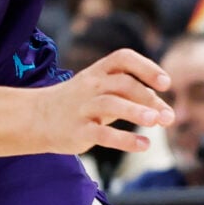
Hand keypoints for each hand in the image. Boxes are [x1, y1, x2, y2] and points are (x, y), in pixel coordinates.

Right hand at [30, 48, 171, 155]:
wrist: (36, 118)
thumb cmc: (79, 104)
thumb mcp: (102, 92)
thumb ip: (132, 98)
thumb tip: (166, 112)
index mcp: (98, 72)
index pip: (123, 59)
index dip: (146, 67)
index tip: (166, 83)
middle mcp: (90, 86)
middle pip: (122, 83)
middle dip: (147, 97)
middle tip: (167, 116)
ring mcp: (82, 108)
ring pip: (111, 104)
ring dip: (136, 112)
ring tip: (156, 122)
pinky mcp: (78, 130)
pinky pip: (102, 134)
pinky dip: (125, 140)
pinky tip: (143, 145)